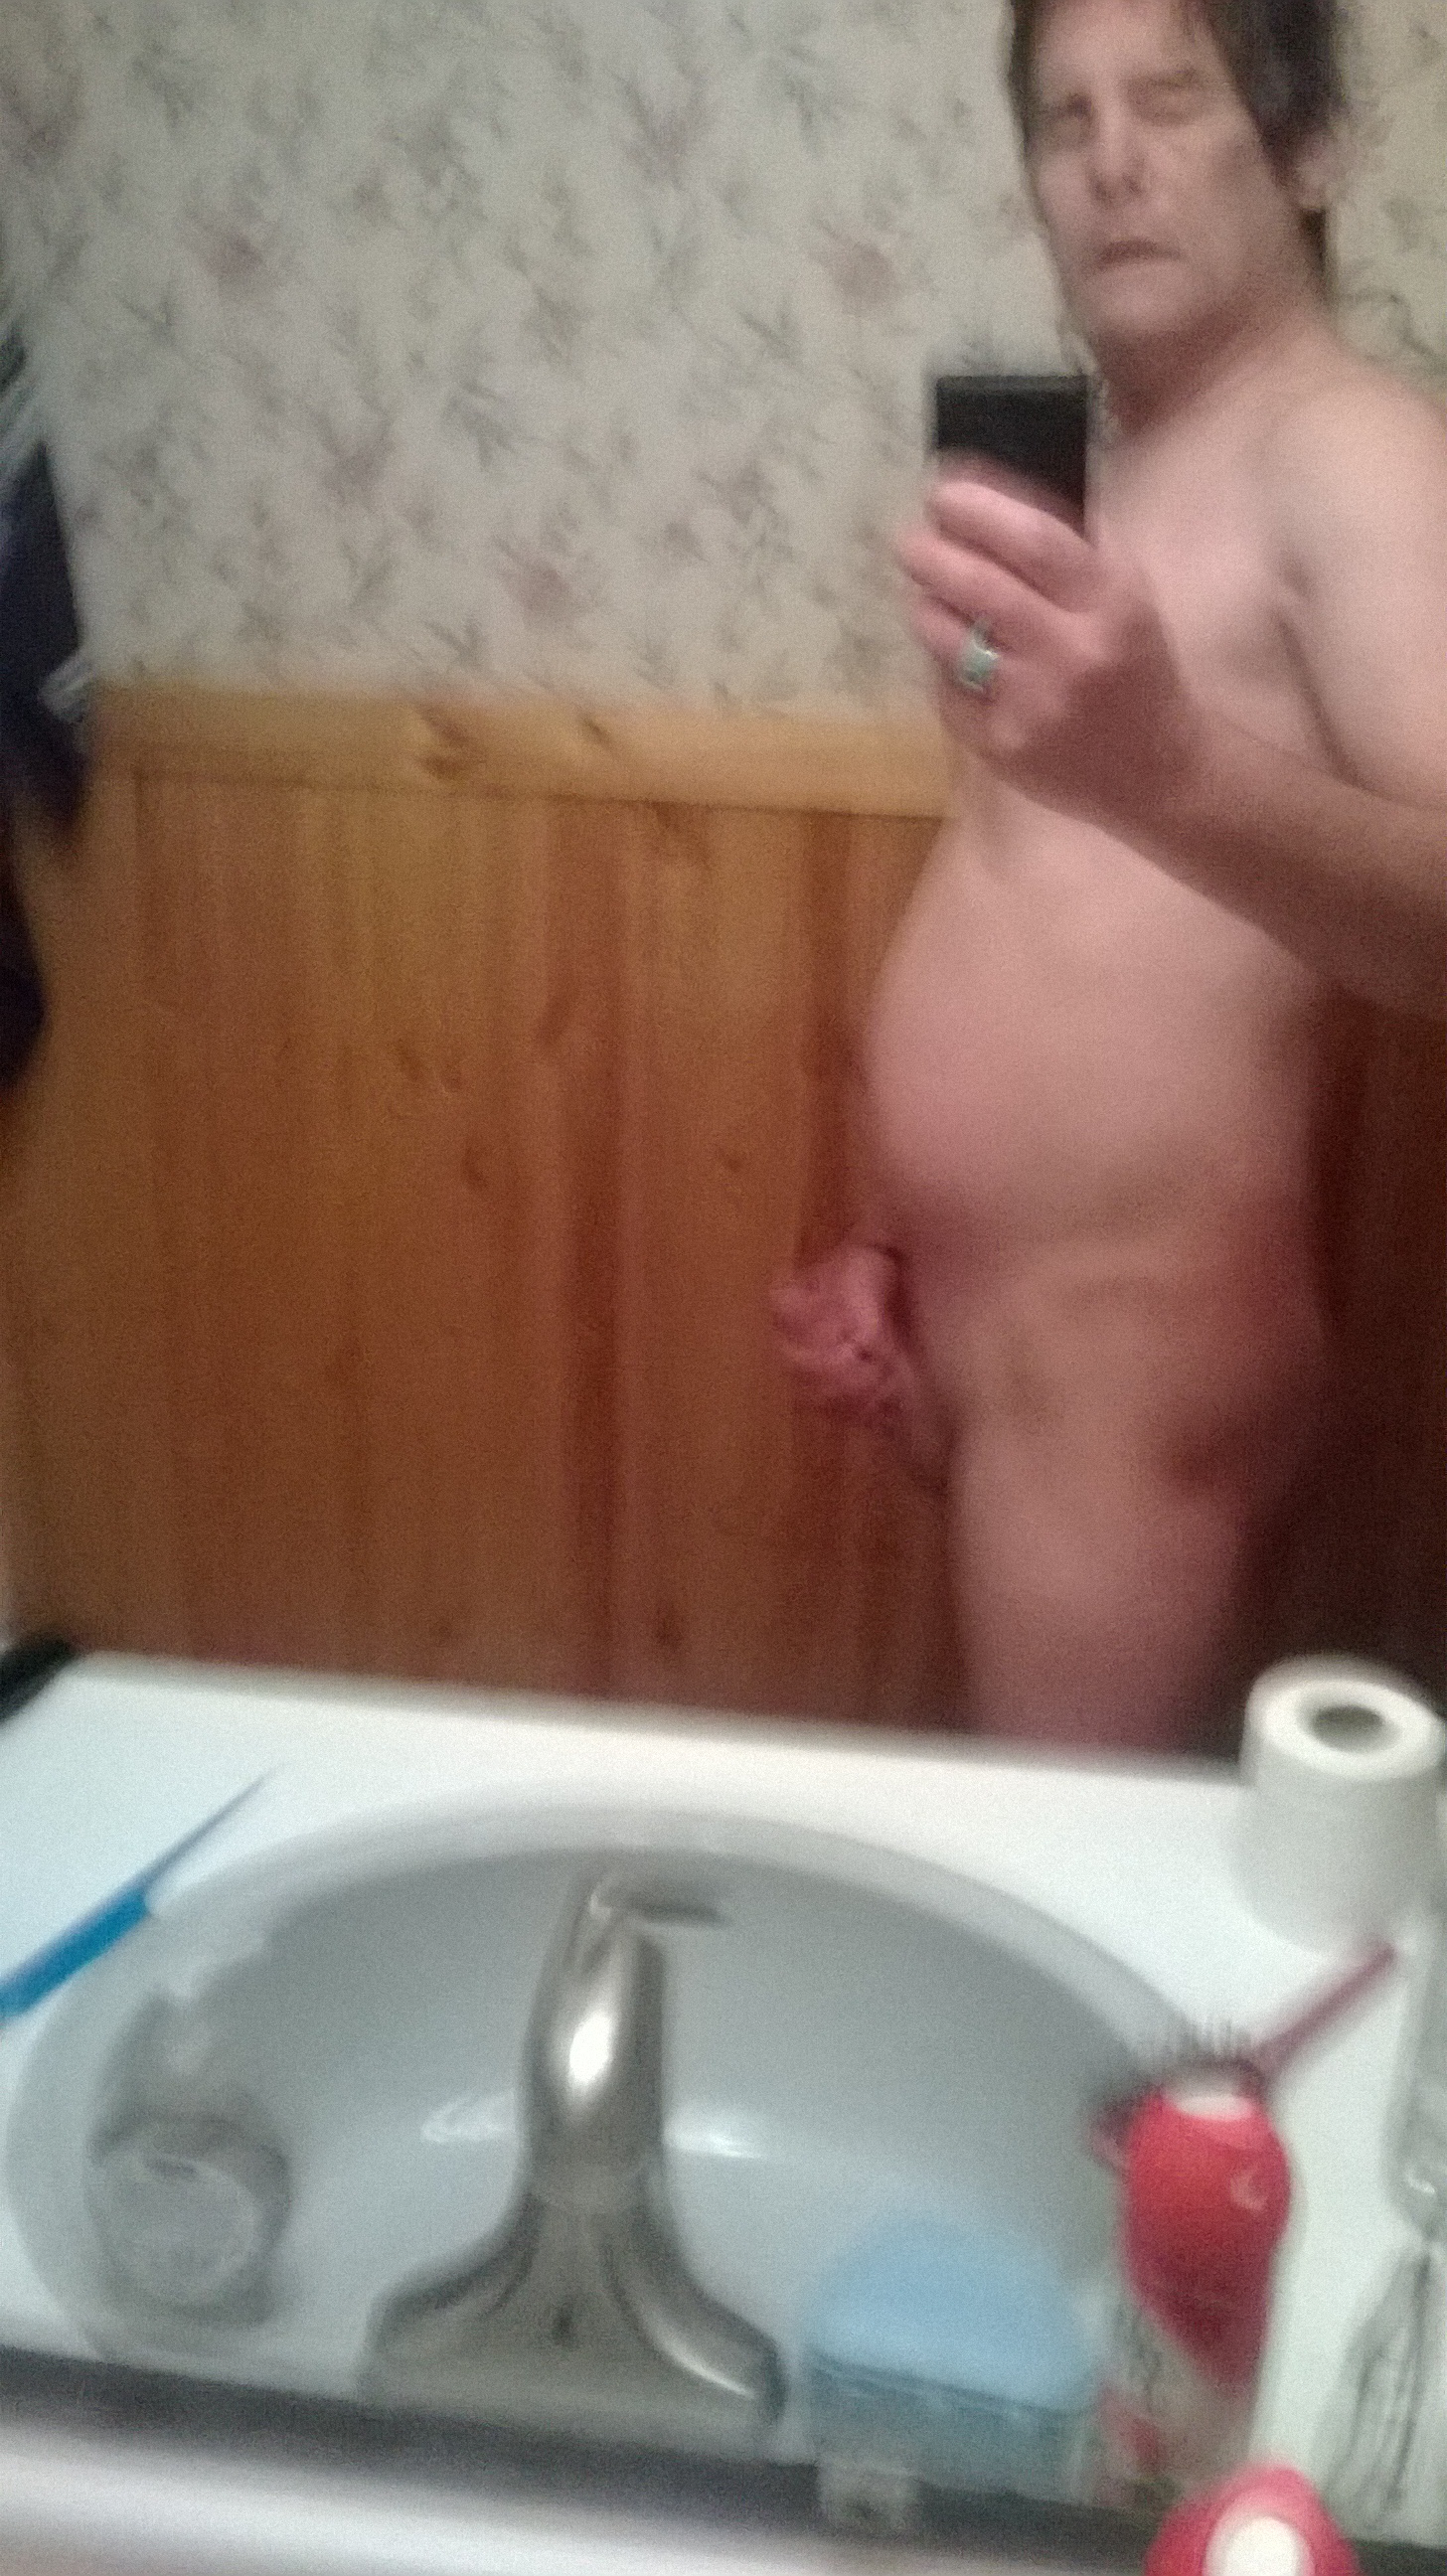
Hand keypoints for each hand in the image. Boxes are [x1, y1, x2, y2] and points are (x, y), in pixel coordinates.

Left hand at [896, 476, 1204, 833]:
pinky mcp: (1002, 747)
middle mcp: (1072, 652)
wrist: (1158, 771)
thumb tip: (990, 495)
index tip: (944, 491)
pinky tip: (954, 654)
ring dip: (927, 606)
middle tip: (911, 541)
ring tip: (926, 592)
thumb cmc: (1137, 669)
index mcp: (1112, 602)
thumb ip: (1072, 548)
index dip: (979, 509)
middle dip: (932, 555)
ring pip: (951, 639)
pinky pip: (950, 689)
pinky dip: (944, 663)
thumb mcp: (1127, 598)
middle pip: (981, 586)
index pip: (1034, 539)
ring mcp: (1033, 705)